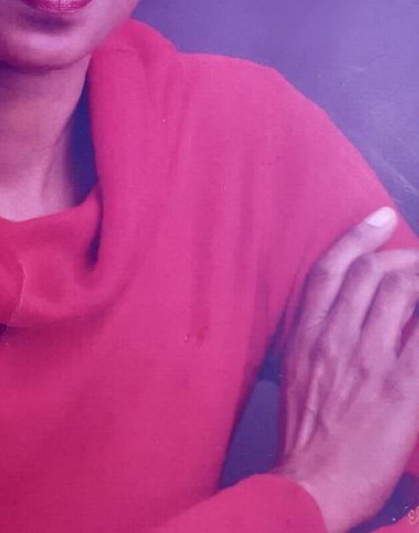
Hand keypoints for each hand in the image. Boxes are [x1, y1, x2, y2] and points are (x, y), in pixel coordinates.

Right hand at [273, 206, 418, 532]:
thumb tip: (342, 315)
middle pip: (372, 274)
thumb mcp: (296, 374)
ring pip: (402, 294)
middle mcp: (335, 339)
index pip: (331, 269)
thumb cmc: (303, 436)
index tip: (379, 217)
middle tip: (418, 258)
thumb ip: (316, 338)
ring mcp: (368, 361)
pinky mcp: (401, 389)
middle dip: (403, 256)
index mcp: (306, 335)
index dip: (357, 237)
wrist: (310, 485)